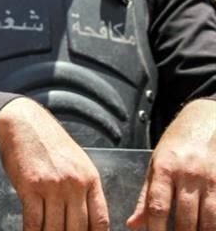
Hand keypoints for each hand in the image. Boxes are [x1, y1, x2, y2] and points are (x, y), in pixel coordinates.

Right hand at [0, 97, 108, 230]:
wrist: (23, 122)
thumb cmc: (48, 142)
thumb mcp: (77, 162)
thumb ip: (84, 189)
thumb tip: (88, 219)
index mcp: (90, 179)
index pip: (100, 221)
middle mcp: (74, 184)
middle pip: (77, 229)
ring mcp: (52, 186)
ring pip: (54, 228)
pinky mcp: (30, 186)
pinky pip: (33, 220)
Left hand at [127, 98, 215, 230]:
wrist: (205, 121)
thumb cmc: (176, 145)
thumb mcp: (155, 164)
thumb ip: (146, 196)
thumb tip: (133, 224)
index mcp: (164, 169)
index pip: (157, 206)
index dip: (155, 229)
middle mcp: (187, 175)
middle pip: (184, 218)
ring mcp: (209, 179)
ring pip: (208, 219)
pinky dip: (214, 224)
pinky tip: (207, 228)